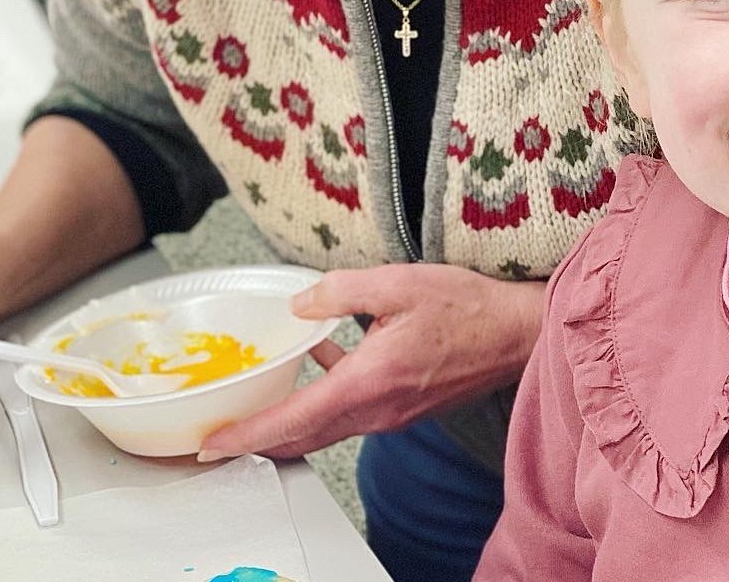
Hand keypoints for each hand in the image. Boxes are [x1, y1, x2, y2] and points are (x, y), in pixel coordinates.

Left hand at [197, 263, 543, 459]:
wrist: (516, 334)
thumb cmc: (467, 310)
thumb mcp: (398, 283)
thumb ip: (339, 292)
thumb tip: (300, 304)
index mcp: (368, 382)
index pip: (293, 421)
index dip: (247, 434)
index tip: (212, 445)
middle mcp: (376, 410)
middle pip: (302, 437)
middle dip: (257, 439)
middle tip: (218, 437)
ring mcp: (391, 414)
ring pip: (325, 427)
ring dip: (288, 421)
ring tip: (257, 400)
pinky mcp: (403, 406)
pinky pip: (350, 411)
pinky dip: (322, 398)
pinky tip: (319, 356)